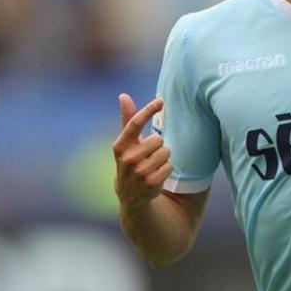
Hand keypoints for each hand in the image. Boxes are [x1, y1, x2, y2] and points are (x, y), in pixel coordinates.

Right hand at [113, 94, 172, 210]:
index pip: (135, 123)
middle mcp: (128, 159)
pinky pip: (170, 166)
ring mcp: (139, 172)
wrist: (130, 194)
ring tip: (152, 165)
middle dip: (158, 145)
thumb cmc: (131, 160)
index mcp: (120, 146)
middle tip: (149, 154)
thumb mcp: (127, 142)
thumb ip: (128, 119)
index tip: (161, 101)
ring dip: (163, 157)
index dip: (148, 110)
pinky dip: (167, 169)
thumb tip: (123, 95)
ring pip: (166, 152)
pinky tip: (156, 175)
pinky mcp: (150, 183)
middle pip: (158, 139)